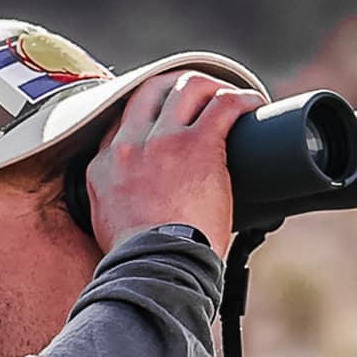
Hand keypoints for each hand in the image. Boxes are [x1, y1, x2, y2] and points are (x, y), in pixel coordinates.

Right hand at [85, 71, 263, 256]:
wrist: (155, 269)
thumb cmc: (142, 264)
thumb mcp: (108, 228)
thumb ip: (117, 209)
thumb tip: (140, 214)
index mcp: (104, 166)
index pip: (122, 121)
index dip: (147, 113)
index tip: (166, 119)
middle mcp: (129, 145)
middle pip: (150, 92)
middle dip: (176, 88)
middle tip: (200, 99)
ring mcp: (163, 141)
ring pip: (185, 88)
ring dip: (210, 87)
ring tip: (229, 99)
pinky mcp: (197, 146)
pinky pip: (222, 106)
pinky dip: (240, 100)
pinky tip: (252, 104)